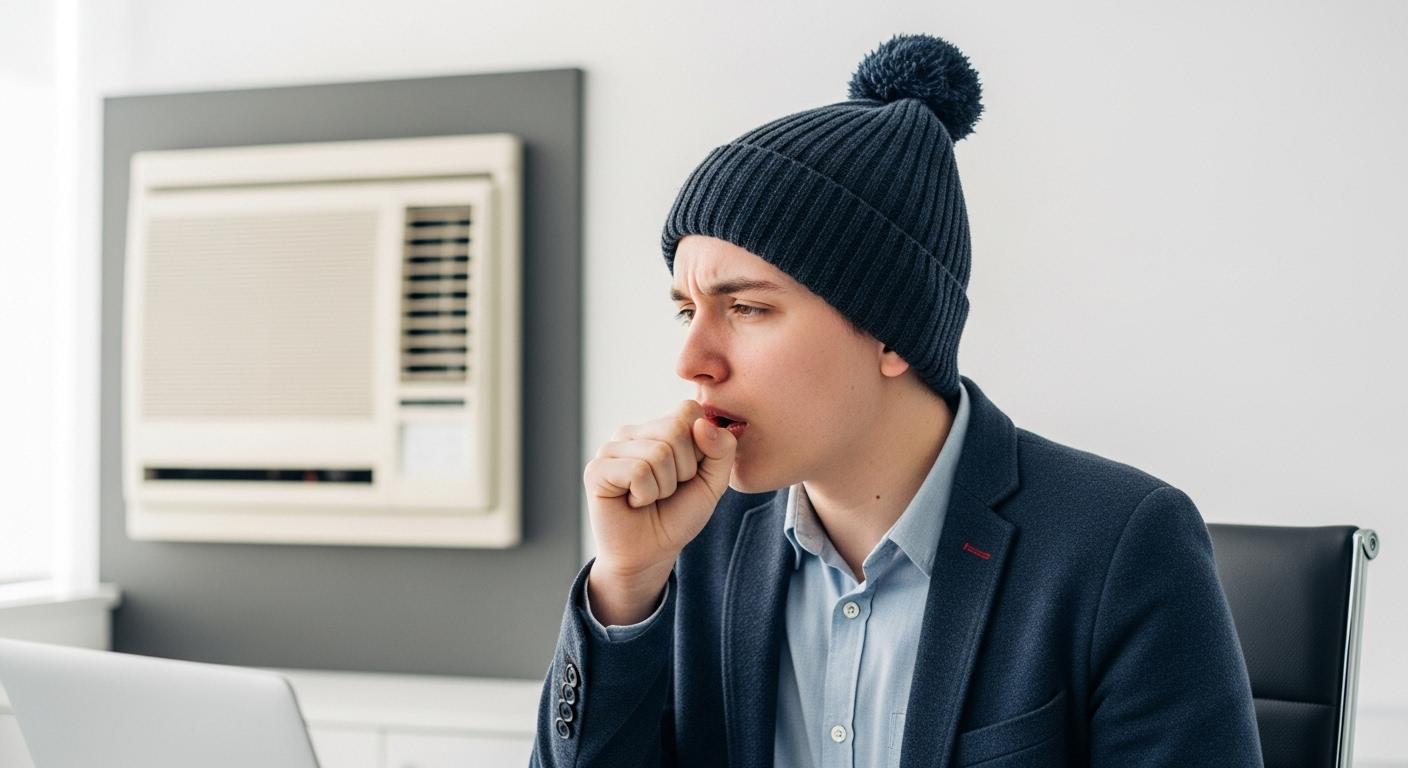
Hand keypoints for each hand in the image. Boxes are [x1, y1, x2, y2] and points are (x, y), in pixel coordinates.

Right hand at [582, 400, 736, 621]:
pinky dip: (645, 495)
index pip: (689, 410)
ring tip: (650, 497)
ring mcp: (611, 448)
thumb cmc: (678, 515)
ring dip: (664, 487)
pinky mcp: (596, 469)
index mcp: (658, 427)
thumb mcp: (713, 482)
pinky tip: (633, 502)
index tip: (688, 473)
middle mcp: (633, 432)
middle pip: (675, 430)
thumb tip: (703, 424)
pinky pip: (637, 471)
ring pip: (658, 453)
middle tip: (667, 490)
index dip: (700, 446)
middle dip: (683, 470)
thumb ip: (722, 450)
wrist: (650, 554)